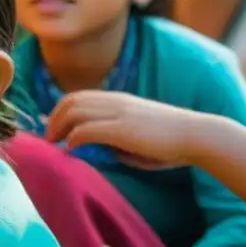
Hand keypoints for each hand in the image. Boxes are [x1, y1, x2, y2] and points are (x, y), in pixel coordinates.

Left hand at [46, 91, 201, 167]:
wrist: (198, 136)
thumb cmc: (172, 141)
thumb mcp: (139, 135)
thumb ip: (118, 138)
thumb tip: (102, 149)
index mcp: (120, 100)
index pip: (80, 97)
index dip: (61, 110)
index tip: (53, 127)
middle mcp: (116, 101)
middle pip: (71, 101)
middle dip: (53, 118)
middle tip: (47, 137)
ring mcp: (118, 113)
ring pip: (74, 112)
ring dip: (58, 128)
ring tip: (53, 143)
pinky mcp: (122, 129)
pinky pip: (86, 130)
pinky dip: (72, 138)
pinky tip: (70, 149)